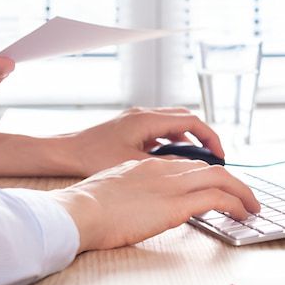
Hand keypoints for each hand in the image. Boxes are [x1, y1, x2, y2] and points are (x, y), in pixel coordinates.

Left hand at [0, 107, 224, 178]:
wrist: (63, 153)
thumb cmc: (92, 158)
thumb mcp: (134, 164)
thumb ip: (164, 164)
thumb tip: (189, 170)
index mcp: (147, 120)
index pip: (191, 122)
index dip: (210, 138)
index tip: (220, 156)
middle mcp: (144, 114)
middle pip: (185, 119)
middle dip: (203, 137)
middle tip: (215, 158)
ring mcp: (136, 119)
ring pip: (172, 124)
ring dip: (188, 140)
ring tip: (198, 162)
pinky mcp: (129, 128)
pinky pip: (160, 131)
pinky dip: (172, 142)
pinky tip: (172, 161)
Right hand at [52, 158, 260, 252]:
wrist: (79, 212)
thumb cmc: (85, 209)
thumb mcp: (110, 191)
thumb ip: (129, 192)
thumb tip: (134, 205)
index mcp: (146, 166)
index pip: (186, 165)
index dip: (206, 176)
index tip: (216, 187)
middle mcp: (163, 169)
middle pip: (209, 169)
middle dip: (231, 182)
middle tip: (245, 196)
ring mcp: (171, 185)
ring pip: (221, 179)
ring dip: (241, 192)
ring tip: (252, 207)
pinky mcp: (177, 204)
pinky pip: (218, 198)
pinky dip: (236, 204)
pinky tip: (243, 214)